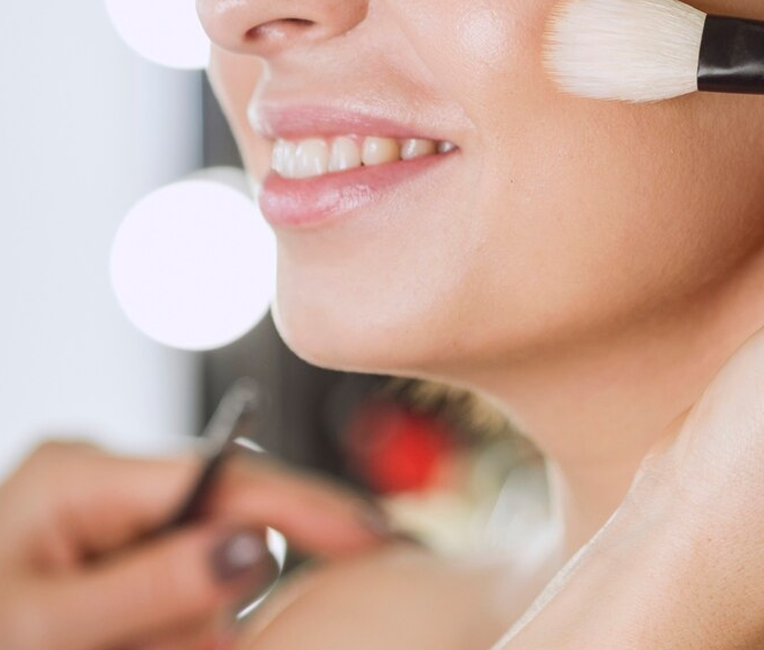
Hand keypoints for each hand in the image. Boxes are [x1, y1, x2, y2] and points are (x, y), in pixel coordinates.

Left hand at [0, 438, 393, 649]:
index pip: (221, 474)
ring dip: (224, 604)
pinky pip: (185, 574)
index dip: (303, 505)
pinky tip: (191, 632)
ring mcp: (109, 514)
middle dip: (272, 553)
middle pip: (226, 504)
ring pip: (212, 548)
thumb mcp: (45, 634)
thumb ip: (150, 588)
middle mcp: (101, 481)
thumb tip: (255, 549)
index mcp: (77, 476)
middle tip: (355, 566)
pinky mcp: (116, 553)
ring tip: (207, 619)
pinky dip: (198, 615)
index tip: (374, 536)